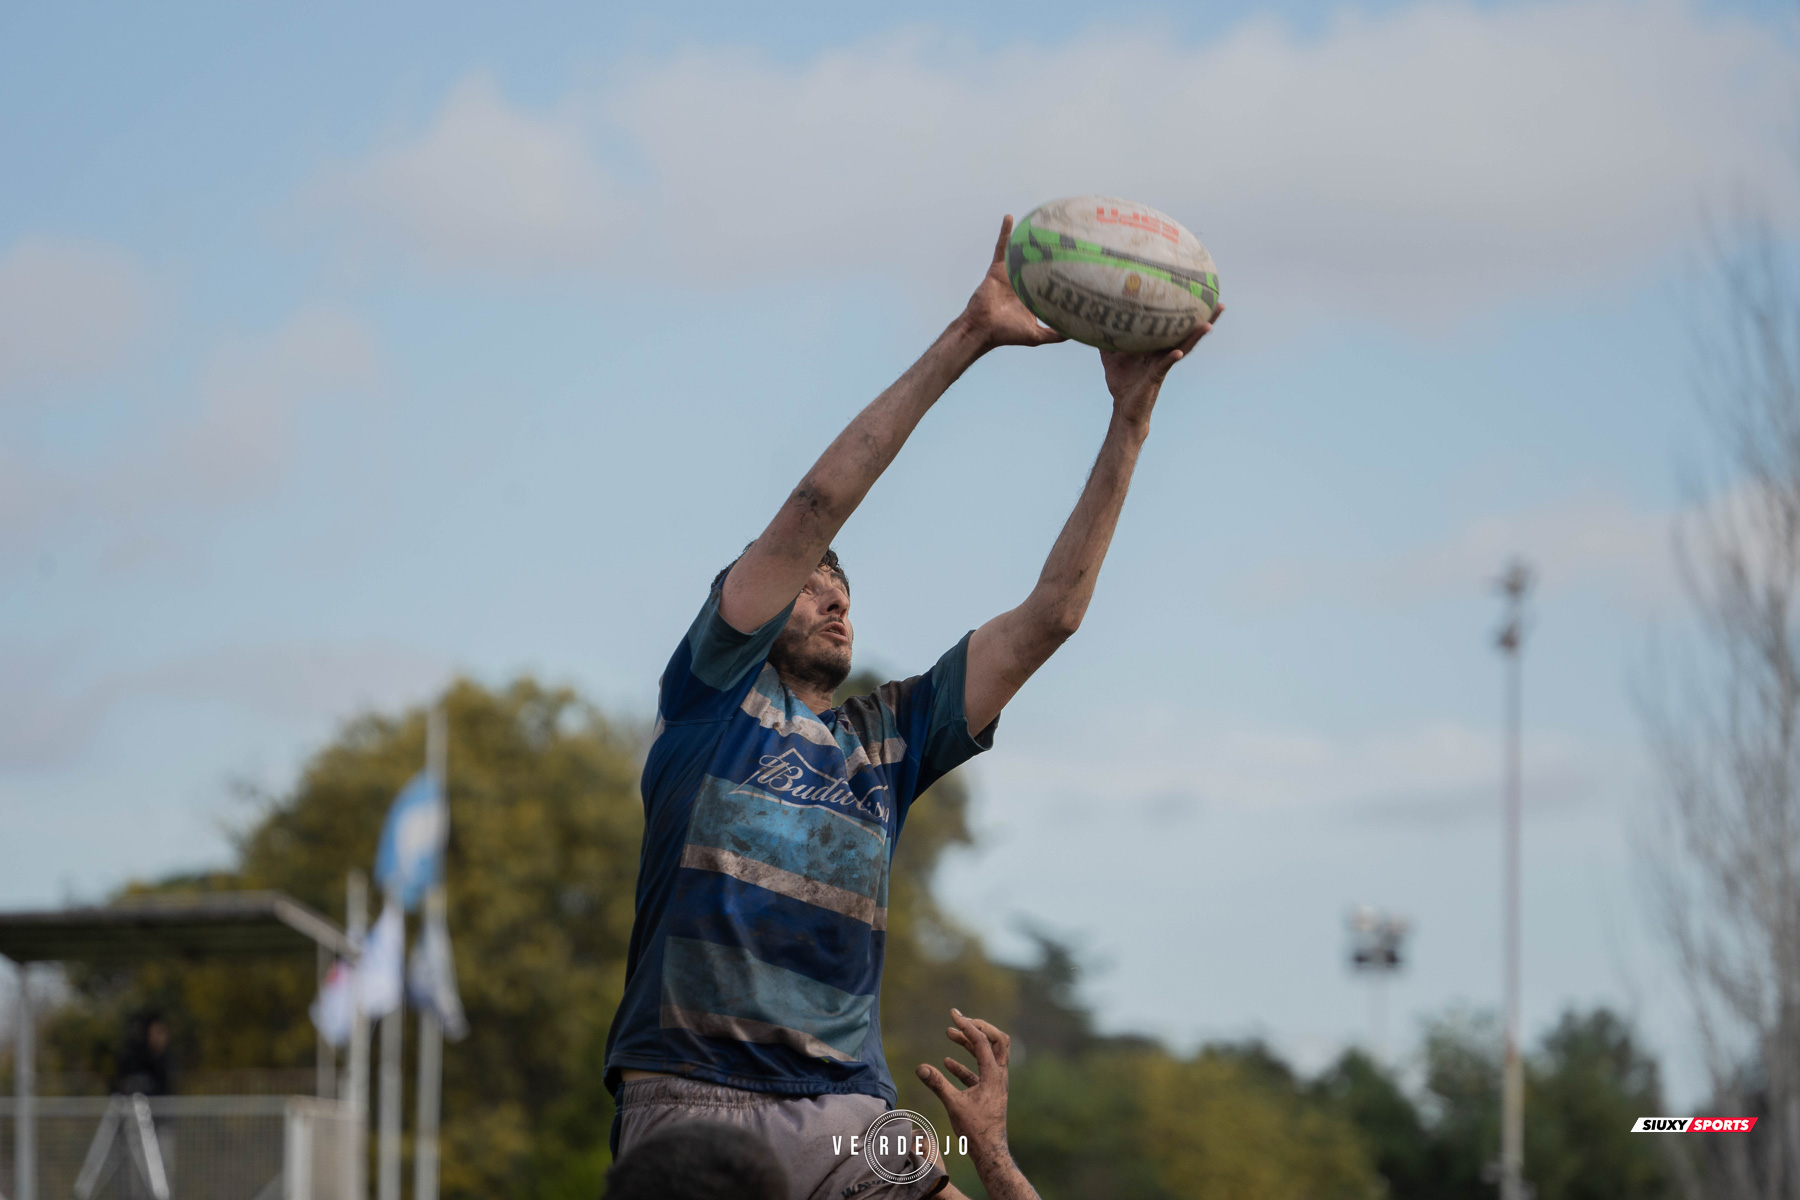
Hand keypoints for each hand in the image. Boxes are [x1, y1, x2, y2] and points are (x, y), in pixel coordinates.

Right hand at [917, 1009, 1012, 1161]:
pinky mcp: (989, 1092)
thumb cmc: (975, 1130)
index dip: (967, 1026)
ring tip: (949, 1034)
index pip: (982, 1041)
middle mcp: (999, 1075)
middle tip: (959, 1020)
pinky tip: (947, 1063)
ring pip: (988, 1054)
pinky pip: (979, 1071)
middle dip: (978, 1027)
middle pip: (997, 1040)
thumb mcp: (954, 1105)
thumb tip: (920, 1068)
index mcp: (993, 1075)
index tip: (953, 1015)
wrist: (989, 1151)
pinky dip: (965, 1063)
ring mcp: (995, 1083)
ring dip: (970, 1043)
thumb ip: (937, 1084)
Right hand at [960, 217, 1066, 351]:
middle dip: (1051, 250)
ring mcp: (1011, 273)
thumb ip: (1055, 334)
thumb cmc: (1007, 334)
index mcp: (1033, 294)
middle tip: (1067, 235)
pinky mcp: (998, 268)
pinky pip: (1002, 247)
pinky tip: (1009, 218)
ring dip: (1028, 236)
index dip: (1062, 272)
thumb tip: (1078, 334)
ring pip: (1022, 252)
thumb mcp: (1036, 336)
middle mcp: (1023, 281)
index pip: (1051, 280)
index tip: (1078, 261)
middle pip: (1039, 262)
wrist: (983, 329)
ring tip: (1041, 220)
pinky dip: (1005, 232)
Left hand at [1100, 304, 1224, 428]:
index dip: (1185, 312)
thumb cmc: (1122, 382)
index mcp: (1156, 347)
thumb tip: (1092, 320)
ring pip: (1183, 347)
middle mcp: (1164, 353)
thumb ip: (1106, 340)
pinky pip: (1165, 366)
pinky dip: (1171, 358)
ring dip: (1197, 336)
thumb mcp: (1111, 356)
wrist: (1123, 408)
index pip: (1174, 326)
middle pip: (1187, 333)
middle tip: (1219, 303)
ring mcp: (1162, 365)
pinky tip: (1177, 352)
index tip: (1196, 293)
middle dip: (1204, 319)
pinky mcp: (1156, 377)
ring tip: (1209, 324)